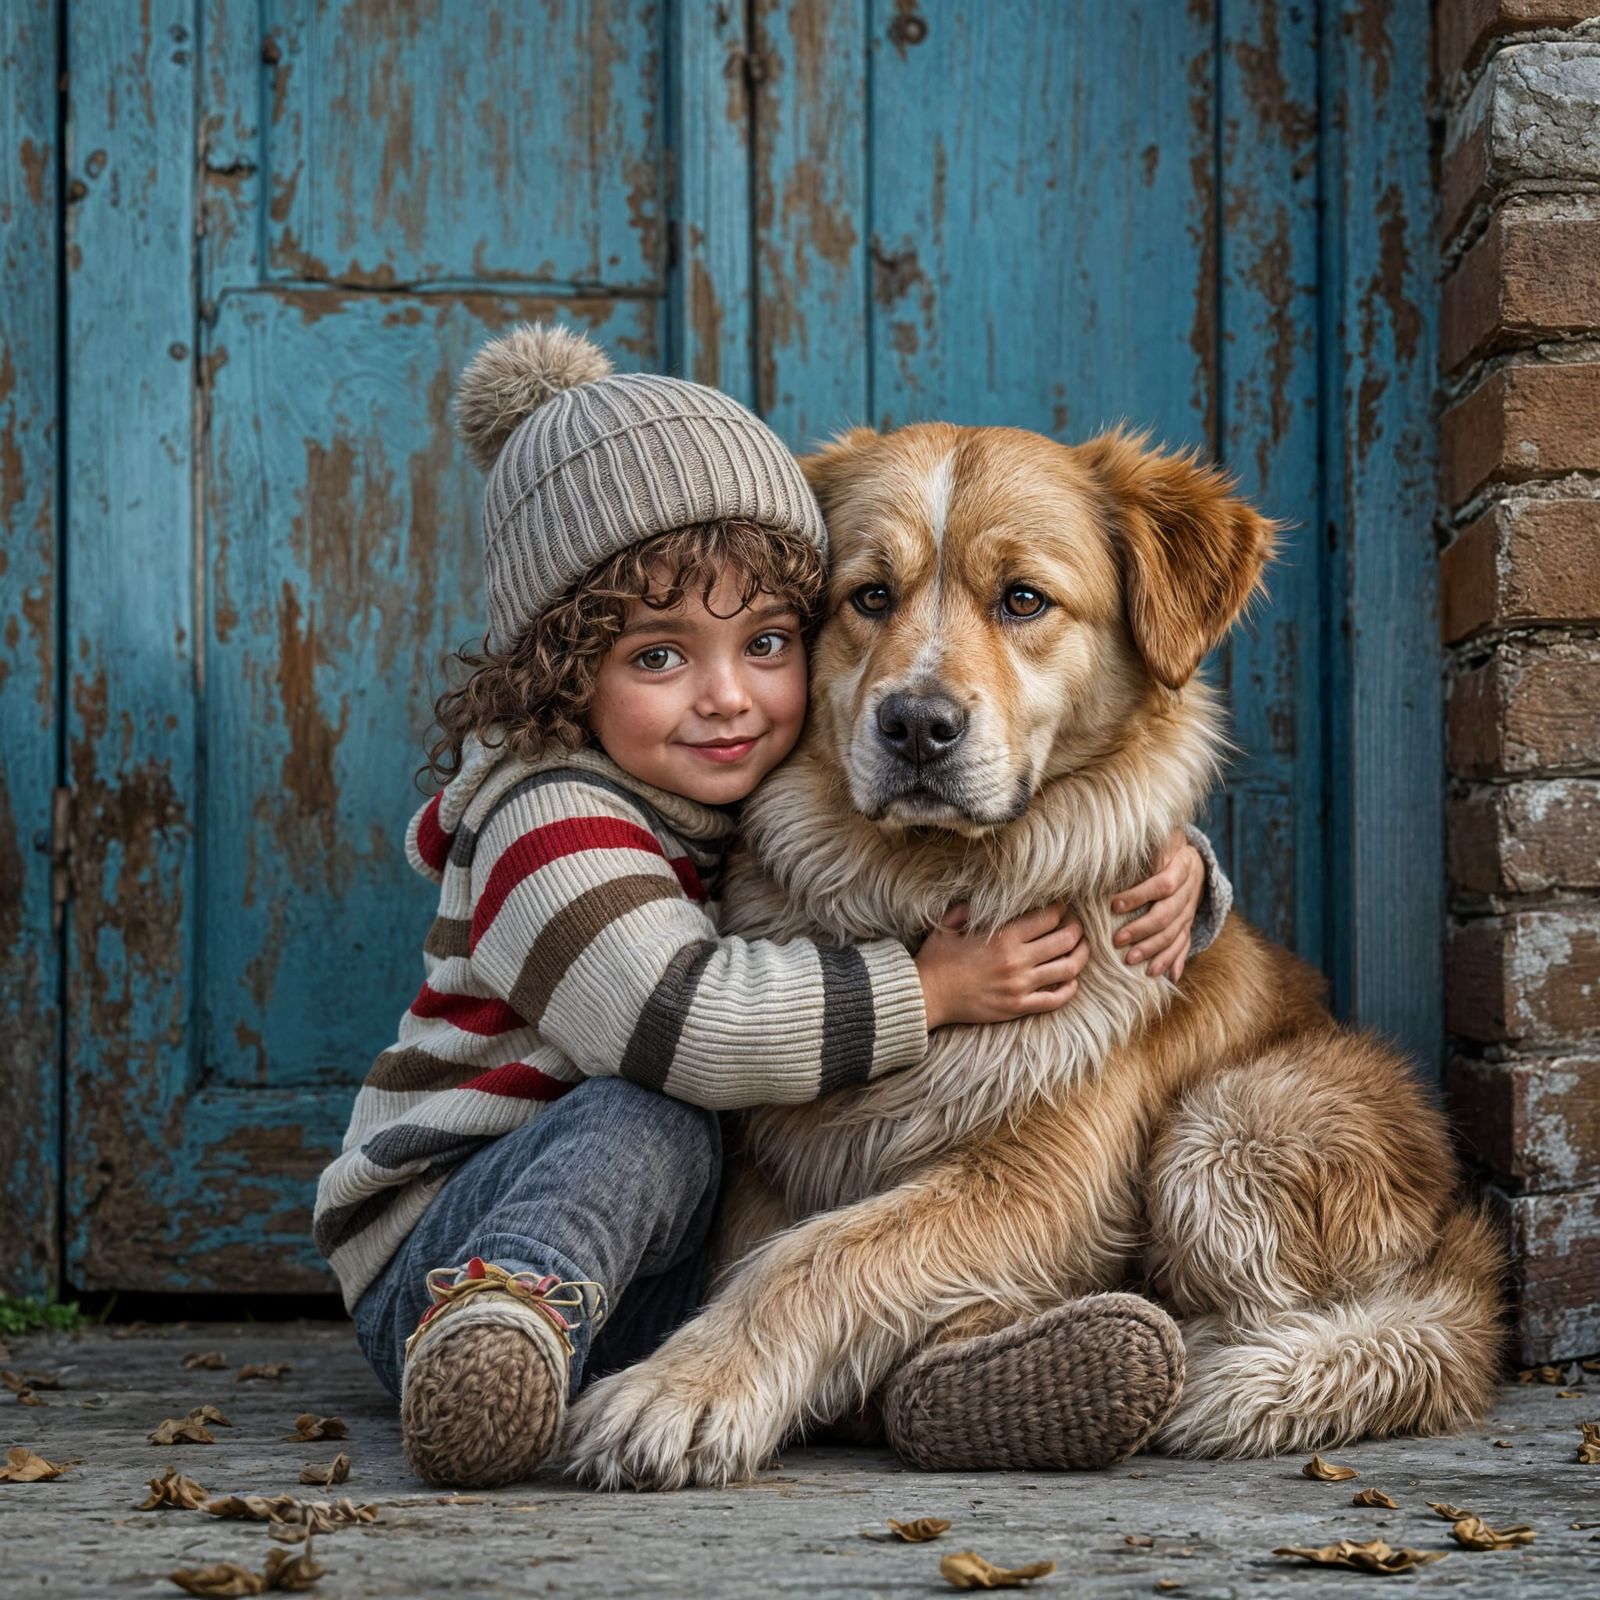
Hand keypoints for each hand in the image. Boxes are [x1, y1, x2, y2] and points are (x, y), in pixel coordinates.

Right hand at [915, 902, 1087, 1028]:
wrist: (927, 994)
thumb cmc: (937, 957)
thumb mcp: (950, 923)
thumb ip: (970, 907)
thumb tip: (985, 896)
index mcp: (1004, 936)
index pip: (1049, 917)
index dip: (1061, 909)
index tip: (1062, 907)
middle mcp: (1017, 960)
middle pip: (1066, 940)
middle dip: (1077, 929)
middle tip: (1077, 925)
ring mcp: (1020, 986)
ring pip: (1068, 968)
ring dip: (1081, 956)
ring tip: (1082, 948)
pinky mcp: (1018, 1007)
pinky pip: (1056, 999)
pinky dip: (1070, 988)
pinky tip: (1072, 980)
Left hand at [1111, 829, 1204, 980]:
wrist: (1196, 861)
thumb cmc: (1169, 848)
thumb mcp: (1164, 839)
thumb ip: (1152, 844)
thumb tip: (1128, 845)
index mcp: (1182, 869)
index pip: (1162, 885)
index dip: (1139, 896)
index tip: (1114, 905)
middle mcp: (1189, 892)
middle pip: (1167, 915)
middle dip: (1141, 930)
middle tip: (1117, 941)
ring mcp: (1190, 911)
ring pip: (1175, 934)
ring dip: (1154, 950)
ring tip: (1132, 961)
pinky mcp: (1189, 924)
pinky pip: (1185, 944)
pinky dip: (1175, 960)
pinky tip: (1167, 975)